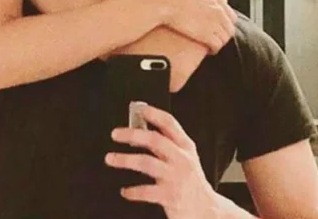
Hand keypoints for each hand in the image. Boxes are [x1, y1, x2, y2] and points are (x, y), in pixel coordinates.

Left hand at [105, 104, 226, 218]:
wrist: (207, 210)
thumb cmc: (192, 182)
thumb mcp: (186, 158)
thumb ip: (168, 144)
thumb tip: (139, 129)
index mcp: (185, 146)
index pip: (170, 123)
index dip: (153, 114)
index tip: (138, 108)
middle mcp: (181, 159)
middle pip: (155, 140)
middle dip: (133, 134)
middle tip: (115, 134)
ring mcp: (175, 178)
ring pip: (146, 163)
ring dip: (125, 160)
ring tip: (110, 159)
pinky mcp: (170, 197)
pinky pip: (146, 191)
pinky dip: (132, 191)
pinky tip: (124, 191)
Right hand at [160, 0, 236, 53]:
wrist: (166, 5)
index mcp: (215, 0)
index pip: (230, 14)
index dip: (225, 22)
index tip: (220, 26)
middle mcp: (218, 11)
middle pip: (229, 27)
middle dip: (224, 34)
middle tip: (217, 37)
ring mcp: (214, 23)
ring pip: (225, 37)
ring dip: (220, 42)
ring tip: (213, 45)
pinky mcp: (207, 35)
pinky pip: (217, 45)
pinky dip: (214, 49)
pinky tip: (209, 50)